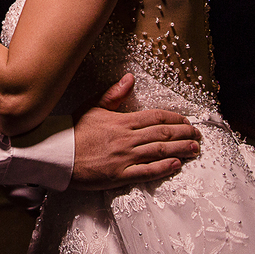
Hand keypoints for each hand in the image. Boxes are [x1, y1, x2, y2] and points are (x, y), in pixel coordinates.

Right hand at [70, 74, 200, 189]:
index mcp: (121, 121)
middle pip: (162, 134)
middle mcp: (126, 139)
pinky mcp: (120, 175)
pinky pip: (147, 171)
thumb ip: (113, 94)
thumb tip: (129, 78)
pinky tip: (176, 165)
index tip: (186, 120)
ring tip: (194, 148)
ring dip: (180, 149)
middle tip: (197, 134)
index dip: (174, 118)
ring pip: (159, 152)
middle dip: (184, 133)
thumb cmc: (73, 131)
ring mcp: (124, 157)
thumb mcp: (92, 107)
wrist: (57, 154)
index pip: (155, 117)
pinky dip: (163, 168)